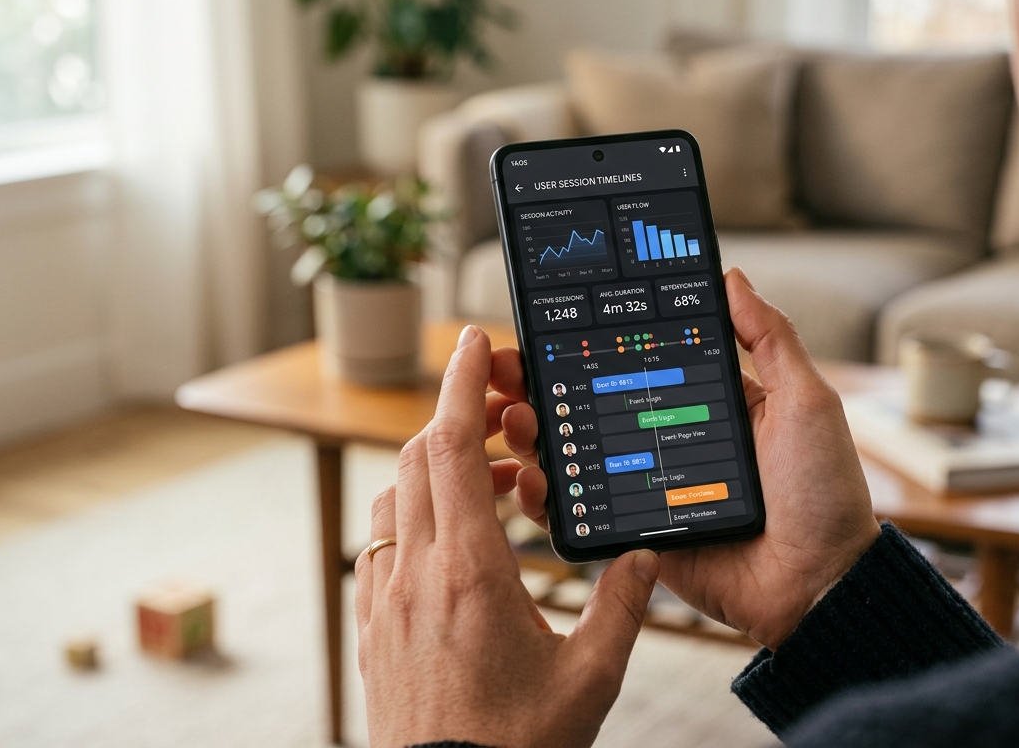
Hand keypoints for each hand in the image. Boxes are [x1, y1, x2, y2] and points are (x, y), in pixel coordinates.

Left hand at [355, 325, 659, 747]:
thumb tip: (644, 558)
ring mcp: (386, 603)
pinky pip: (382, 546)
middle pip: (417, 459)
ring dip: (435, 469)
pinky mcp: (375, 630)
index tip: (470, 340)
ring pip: (395, 499)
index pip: (450, 448)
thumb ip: (622, 606)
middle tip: (501, 409)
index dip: (458, 384)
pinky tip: (451, 540)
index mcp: (470, 574)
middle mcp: (416, 577)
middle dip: (454, 415)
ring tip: (492, 480)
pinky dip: (414, 516)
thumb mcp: (591, 677)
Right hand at [496, 269, 880, 649]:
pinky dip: (547, 498)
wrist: (820, 585)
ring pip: (579, 455)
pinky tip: (526, 477)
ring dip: (534, 433)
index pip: (638, 361)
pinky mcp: (639, 535)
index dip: (594, 343)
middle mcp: (671, 441)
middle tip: (507, 368)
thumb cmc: (824, 492)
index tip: (550, 322)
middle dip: (544, 384)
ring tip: (511, 415)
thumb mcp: (806, 402)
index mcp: (708, 404)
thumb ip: (769, 340)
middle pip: (594, 404)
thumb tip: (732, 278)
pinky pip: (583, 514)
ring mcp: (650, 490)